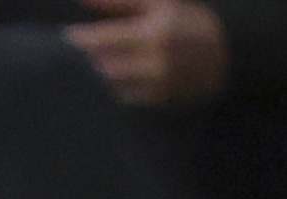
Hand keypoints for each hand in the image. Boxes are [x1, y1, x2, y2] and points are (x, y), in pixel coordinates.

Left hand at [66, 0, 227, 106]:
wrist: (223, 52)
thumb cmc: (184, 21)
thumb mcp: (156, 4)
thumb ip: (119, 1)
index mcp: (151, 32)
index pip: (104, 39)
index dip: (81, 40)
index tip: (64, 37)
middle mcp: (153, 62)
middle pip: (104, 67)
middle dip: (83, 61)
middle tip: (64, 57)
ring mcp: (156, 85)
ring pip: (112, 86)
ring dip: (94, 78)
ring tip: (79, 70)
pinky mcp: (158, 100)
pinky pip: (124, 98)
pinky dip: (110, 90)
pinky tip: (101, 83)